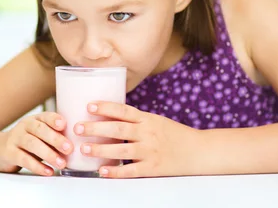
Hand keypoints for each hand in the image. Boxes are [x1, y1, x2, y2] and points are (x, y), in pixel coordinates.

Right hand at [0, 112, 72, 175]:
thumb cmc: (28, 142)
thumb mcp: (40, 135)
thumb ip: (55, 136)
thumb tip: (78, 144)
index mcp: (35, 119)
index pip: (45, 116)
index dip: (54, 119)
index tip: (64, 125)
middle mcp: (24, 126)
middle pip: (40, 130)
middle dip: (56, 139)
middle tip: (69, 149)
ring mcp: (15, 138)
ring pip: (32, 144)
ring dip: (48, 154)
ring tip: (61, 163)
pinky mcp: (9, 153)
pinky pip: (24, 159)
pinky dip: (37, 166)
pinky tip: (48, 171)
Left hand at [74, 102, 198, 177]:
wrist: (200, 151)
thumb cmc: (176, 135)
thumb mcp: (157, 121)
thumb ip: (137, 121)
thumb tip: (111, 116)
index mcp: (148, 119)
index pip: (123, 110)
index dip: (105, 107)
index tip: (89, 106)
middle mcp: (148, 133)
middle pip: (117, 129)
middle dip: (95, 128)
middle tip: (77, 127)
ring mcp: (150, 151)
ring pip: (121, 149)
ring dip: (100, 149)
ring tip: (83, 148)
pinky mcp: (153, 168)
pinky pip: (131, 171)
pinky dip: (115, 171)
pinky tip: (102, 171)